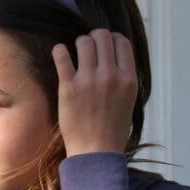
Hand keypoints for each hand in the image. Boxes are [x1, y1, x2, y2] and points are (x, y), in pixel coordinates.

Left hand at [52, 29, 137, 156]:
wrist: (96, 151)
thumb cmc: (112, 130)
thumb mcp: (129, 101)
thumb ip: (124, 79)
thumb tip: (116, 60)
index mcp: (128, 79)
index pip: (122, 42)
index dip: (112, 38)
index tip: (105, 44)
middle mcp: (110, 76)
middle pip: (102, 37)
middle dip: (94, 37)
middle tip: (88, 46)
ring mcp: (89, 81)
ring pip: (84, 42)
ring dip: (79, 43)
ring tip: (75, 52)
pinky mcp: (69, 88)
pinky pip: (62, 56)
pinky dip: (60, 50)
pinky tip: (60, 52)